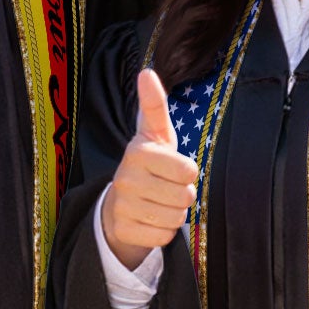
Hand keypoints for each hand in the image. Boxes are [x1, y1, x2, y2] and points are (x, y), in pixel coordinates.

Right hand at [100, 68, 197, 269]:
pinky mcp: (123, 230)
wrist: (119, 204)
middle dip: (183, 195)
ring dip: (174, 213)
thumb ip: (154, 105)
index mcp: (138, 151)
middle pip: (185, 197)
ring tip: (158, 203)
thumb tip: (147, 72)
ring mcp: (122, 205)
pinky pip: (163, 237)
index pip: (188, 170)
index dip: (188, 172)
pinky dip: (162, 232)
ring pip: (175, 218)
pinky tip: (149, 220)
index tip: (174, 168)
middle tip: (167, 188)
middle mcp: (126, 178)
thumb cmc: (149, 164)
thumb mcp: (155, 134)